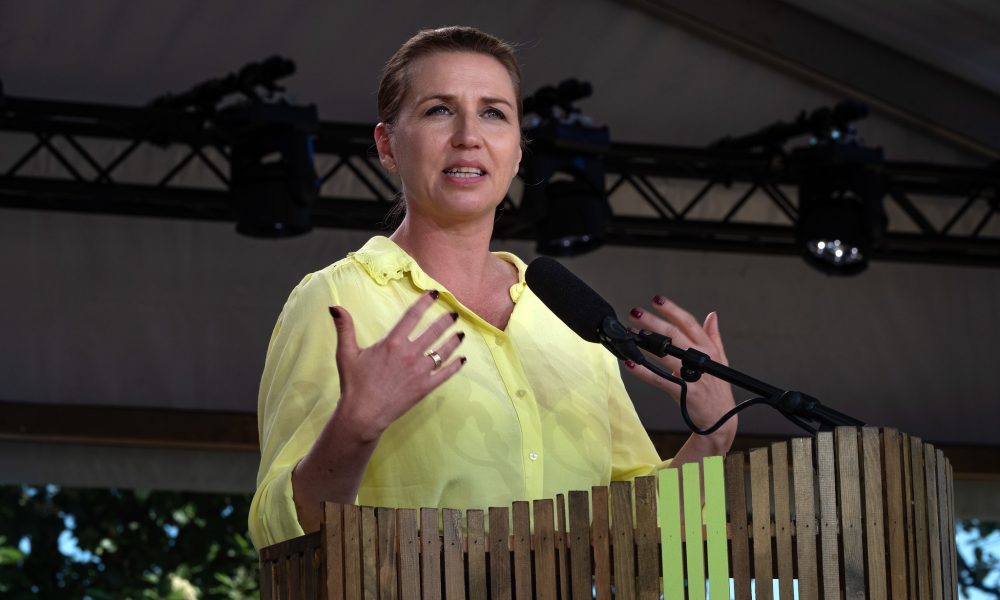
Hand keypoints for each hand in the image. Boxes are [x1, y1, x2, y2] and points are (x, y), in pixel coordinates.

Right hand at [330, 291, 464, 442]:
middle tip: (454, 313)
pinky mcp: (425, 387)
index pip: (413, 316)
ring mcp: (419, 371)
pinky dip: (456, 365)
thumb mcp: (346, 353)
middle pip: (434, 331)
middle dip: (446, 320)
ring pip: (443, 351)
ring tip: (461, 333)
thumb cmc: (354, 384)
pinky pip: (445, 374)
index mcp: (392, 343)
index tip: (434, 294)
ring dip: (454, 341)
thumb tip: (334, 307)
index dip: (425, 302)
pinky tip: (462, 359)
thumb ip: (344, 328)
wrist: (363, 415)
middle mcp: (409, 354)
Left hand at [625, 295, 735, 450]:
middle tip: (635, 312)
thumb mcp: (721, 360)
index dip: (672, 310)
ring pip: (666, 354)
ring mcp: (693, 376)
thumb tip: (712, 315)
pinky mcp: (684, 392)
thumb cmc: (717, 388)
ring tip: (630, 333)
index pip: (689, 324)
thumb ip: (714, 336)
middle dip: (653, 321)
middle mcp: (701, 360)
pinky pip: (659, 379)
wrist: (721, 420)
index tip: (657, 300)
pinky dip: (643, 371)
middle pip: (674, 335)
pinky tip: (630, 362)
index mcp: (708, 349)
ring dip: (645, 342)